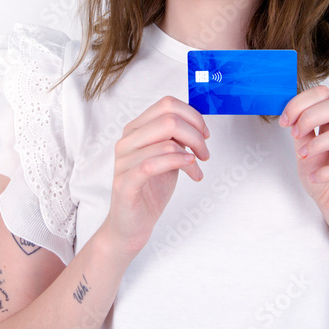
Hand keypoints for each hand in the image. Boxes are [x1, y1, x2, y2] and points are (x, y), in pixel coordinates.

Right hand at [101, 96, 210, 261]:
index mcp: (136, 130)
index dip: (192, 116)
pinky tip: (191, 170)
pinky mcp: (125, 183)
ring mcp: (124, 161)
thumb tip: (196, 122)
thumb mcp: (167, 156)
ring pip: (166, 142)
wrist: (132, 224)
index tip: (205, 133)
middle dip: (196, 135)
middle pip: (169, 120)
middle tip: (205, 153)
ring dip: (193, 155)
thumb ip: (175, 138)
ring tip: (198, 169)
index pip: (166, 104)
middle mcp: (127, 141)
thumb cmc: (150, 189)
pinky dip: (179, 163)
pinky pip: (153, 164)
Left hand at [279, 85, 328, 241]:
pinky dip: (328, 172)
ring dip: (320, 143)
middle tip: (296, 134)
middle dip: (312, 115)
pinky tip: (316, 177)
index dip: (302, 102)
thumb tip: (290, 114)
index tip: (285, 121)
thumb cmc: (325, 181)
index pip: (326, 95)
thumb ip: (301, 134)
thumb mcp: (305, 154)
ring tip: (305, 156)